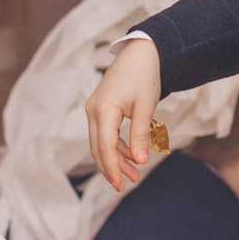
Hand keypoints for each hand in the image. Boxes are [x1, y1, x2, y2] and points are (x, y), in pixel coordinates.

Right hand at [85, 37, 164, 190]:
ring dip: (115, 159)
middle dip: (112, 168)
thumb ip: (140, 135)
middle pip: (98, 148)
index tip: (120, 185)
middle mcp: (93, 110)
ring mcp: (94, 109)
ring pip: (100, 142)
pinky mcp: (100, 108)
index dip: (112, 168)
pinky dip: (117, 146)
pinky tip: (132, 156)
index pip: (104, 147)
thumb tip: (140, 161)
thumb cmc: (144, 77)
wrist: (141, 54)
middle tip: (126, 186)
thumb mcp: (145, 108)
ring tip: (134, 175)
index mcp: (104, 109)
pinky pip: (104, 133)